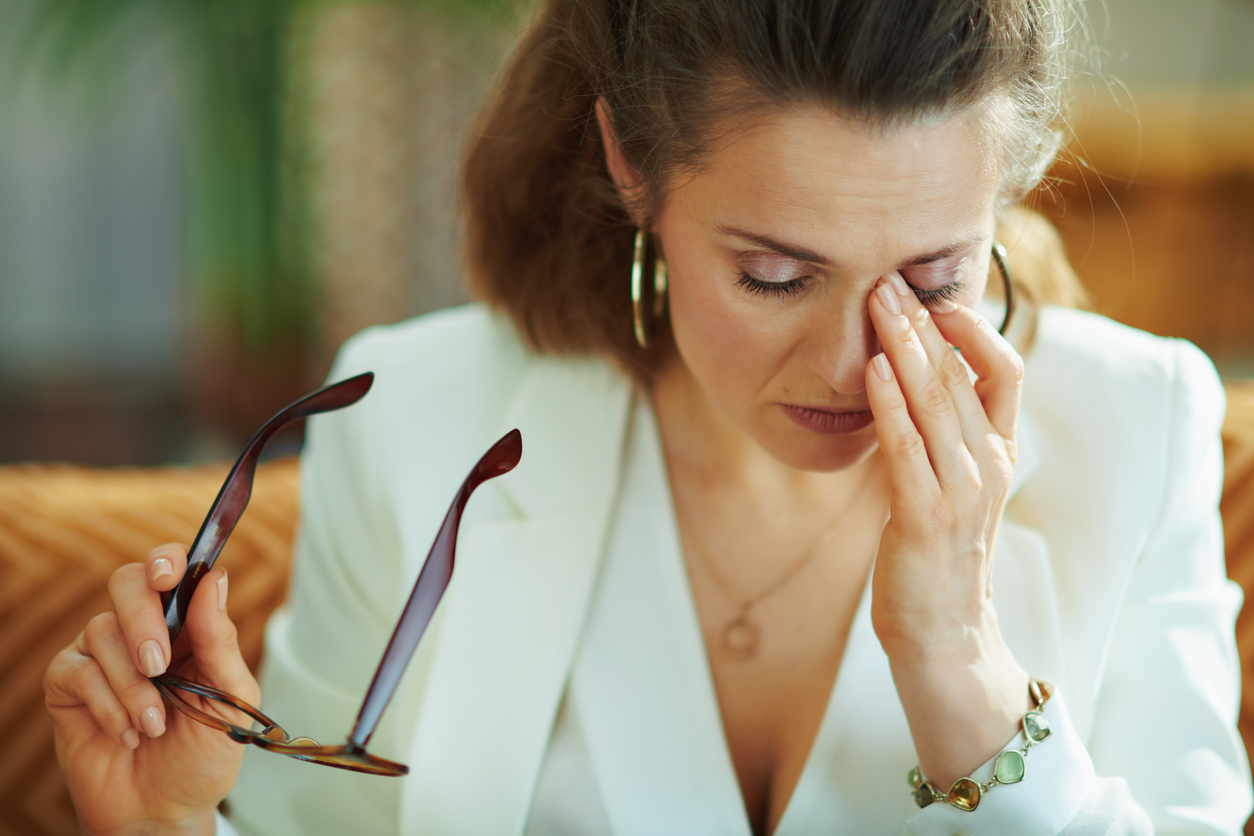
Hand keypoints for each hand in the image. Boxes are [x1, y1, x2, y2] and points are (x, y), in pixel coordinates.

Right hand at [44, 544, 256, 834]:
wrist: (165, 809)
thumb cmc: (204, 753)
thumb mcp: (231, 698)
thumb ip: (221, 640)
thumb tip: (216, 579)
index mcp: (189, 624)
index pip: (174, 569)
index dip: (167, 560)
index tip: (169, 575)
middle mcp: (143, 629)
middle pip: (128, 582)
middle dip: (143, 620)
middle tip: (159, 665)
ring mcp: (104, 654)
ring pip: (102, 630)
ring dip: (132, 683)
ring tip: (154, 724)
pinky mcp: (69, 684)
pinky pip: (77, 669)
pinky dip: (106, 703)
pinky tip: (126, 732)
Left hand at [864, 271, 1028, 786]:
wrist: (946, 633)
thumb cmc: (939, 554)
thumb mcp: (950, 483)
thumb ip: (939, 434)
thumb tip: (909, 377)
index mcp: (998, 451)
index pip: (1004, 371)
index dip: (974, 328)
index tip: (934, 296)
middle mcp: (988, 463)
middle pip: (961, 374)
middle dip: (923, 322)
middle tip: (887, 278)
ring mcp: (961, 490)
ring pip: (937, 401)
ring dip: (905, 348)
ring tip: (876, 304)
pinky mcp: (924, 517)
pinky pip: (907, 449)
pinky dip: (890, 406)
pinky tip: (873, 370)